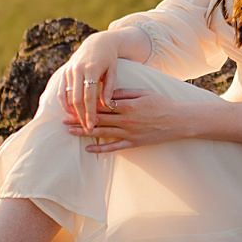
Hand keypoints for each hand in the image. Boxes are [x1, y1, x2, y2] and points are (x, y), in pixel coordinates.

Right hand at [59, 33, 123, 134]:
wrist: (98, 42)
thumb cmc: (109, 59)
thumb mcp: (113, 71)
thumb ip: (109, 88)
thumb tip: (106, 106)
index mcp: (91, 69)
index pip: (89, 96)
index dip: (90, 113)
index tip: (92, 126)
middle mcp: (77, 70)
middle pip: (76, 99)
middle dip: (81, 116)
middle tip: (86, 129)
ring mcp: (69, 70)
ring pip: (67, 96)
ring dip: (71, 111)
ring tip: (79, 123)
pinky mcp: (64, 72)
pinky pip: (61, 90)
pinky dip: (64, 103)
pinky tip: (70, 112)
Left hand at [63, 88, 186, 153]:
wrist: (179, 120)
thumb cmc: (162, 103)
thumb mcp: (143, 93)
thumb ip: (124, 94)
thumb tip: (106, 94)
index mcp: (127, 106)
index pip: (101, 105)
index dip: (85, 105)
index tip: (72, 105)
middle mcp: (125, 120)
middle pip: (97, 119)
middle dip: (78, 119)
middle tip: (62, 120)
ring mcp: (129, 133)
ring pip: (102, 132)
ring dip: (84, 132)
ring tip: (69, 132)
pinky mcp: (134, 143)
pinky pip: (114, 147)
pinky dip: (100, 148)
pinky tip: (88, 148)